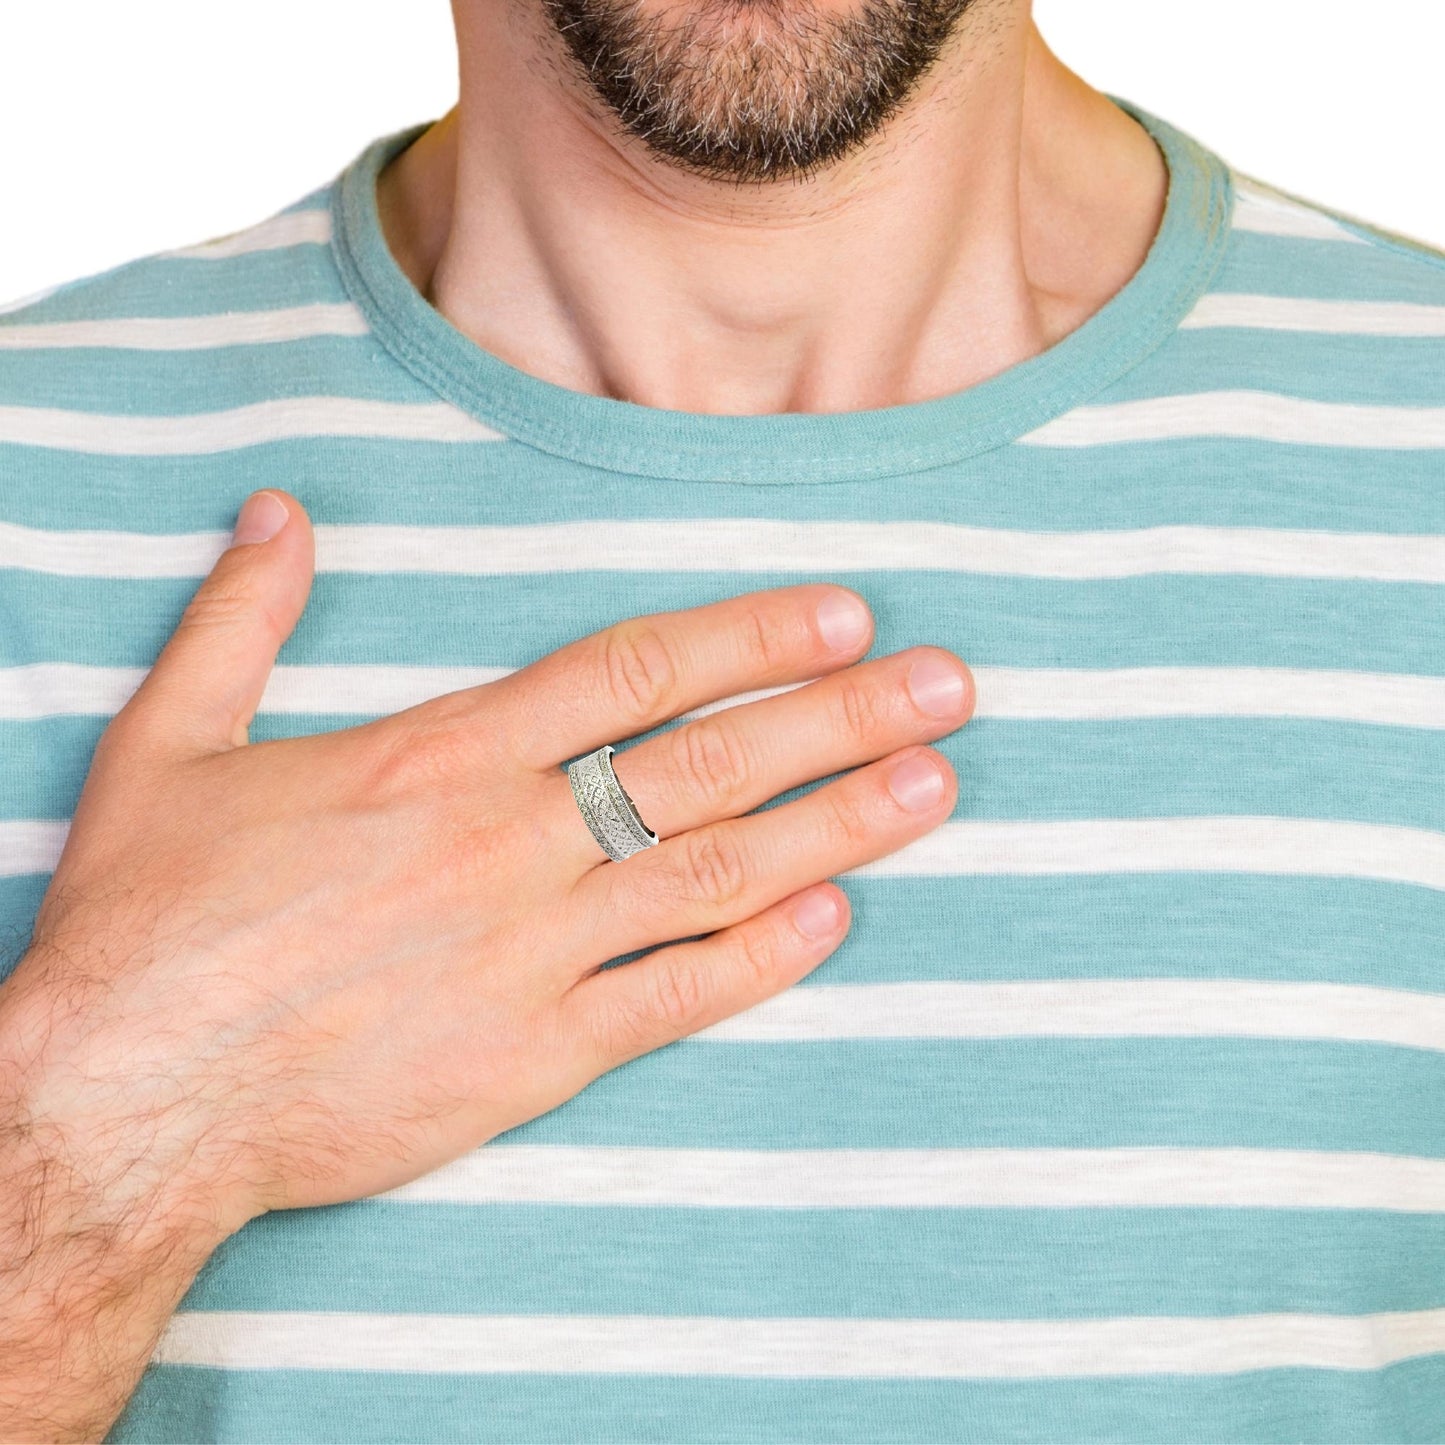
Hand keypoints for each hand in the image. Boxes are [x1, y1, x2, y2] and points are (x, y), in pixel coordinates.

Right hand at [0, 488, 971, 1437]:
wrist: (126, 1100)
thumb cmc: (149, 922)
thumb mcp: (167, 744)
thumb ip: (239, 620)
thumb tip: (275, 514)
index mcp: (440, 757)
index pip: (636, 669)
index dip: (752, 635)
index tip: (843, 613)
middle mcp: (510, 844)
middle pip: (712, 761)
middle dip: (843, 715)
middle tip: (951, 687)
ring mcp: (532, 954)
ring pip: (717, 872)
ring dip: (839, 827)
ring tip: (935, 788)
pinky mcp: (532, 1059)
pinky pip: (672, 1000)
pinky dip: (760, 961)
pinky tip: (835, 923)